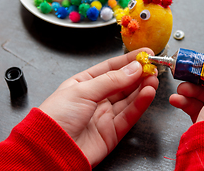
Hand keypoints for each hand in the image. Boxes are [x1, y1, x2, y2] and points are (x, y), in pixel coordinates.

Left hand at [39, 48, 158, 166]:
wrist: (49, 150)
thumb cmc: (56, 117)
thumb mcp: (83, 90)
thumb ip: (111, 80)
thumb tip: (134, 68)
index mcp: (84, 84)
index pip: (110, 68)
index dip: (128, 61)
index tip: (145, 53)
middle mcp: (96, 98)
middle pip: (122, 83)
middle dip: (138, 74)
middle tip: (153, 66)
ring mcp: (104, 115)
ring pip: (128, 99)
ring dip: (142, 88)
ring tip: (153, 78)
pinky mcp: (112, 132)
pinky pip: (129, 115)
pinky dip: (140, 104)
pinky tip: (148, 93)